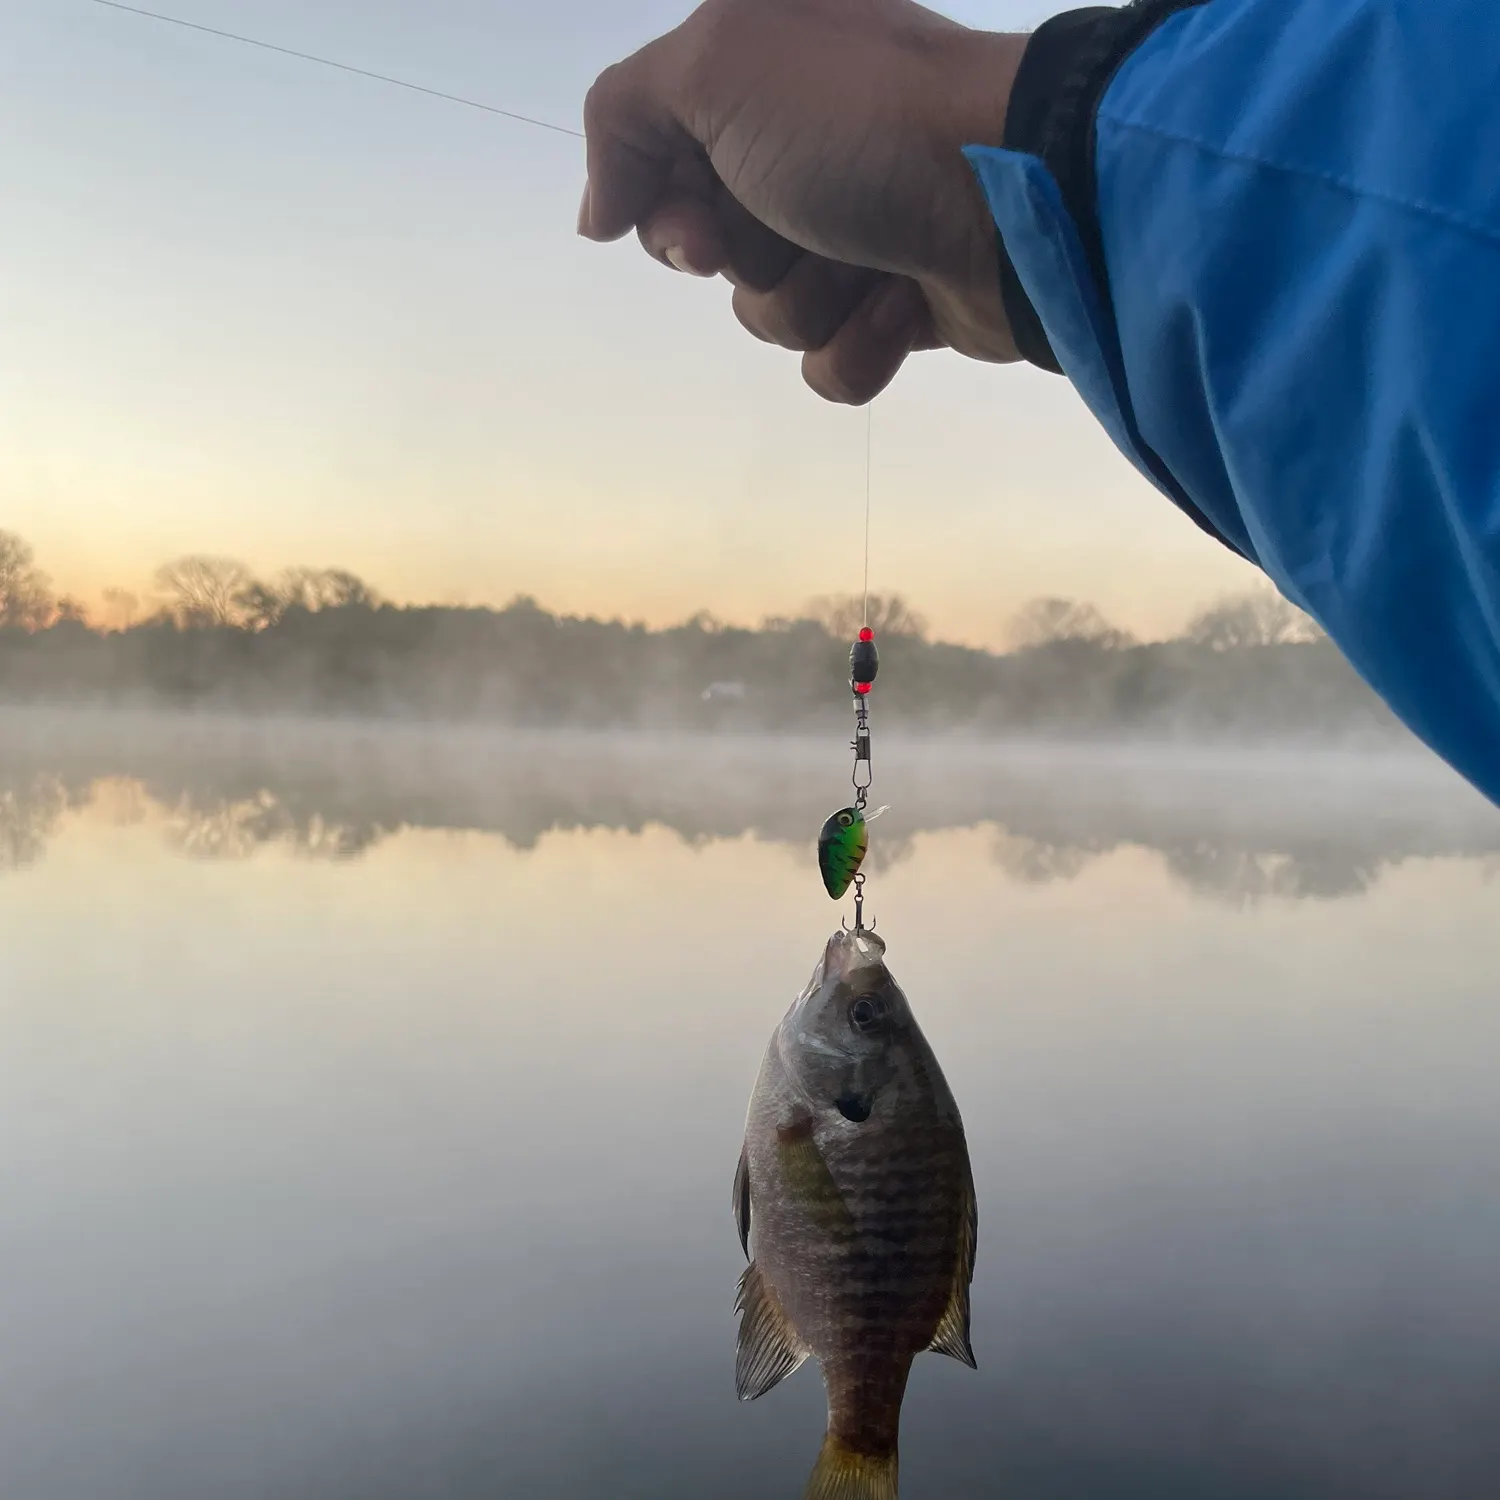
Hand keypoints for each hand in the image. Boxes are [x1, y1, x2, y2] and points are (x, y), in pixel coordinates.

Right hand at [578, 0, 1025, 403]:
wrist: (1013, 198)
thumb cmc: (859, 122)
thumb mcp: (714, 68)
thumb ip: (622, 119)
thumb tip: (598, 215)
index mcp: (763, 76)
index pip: (661, 167)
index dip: (668, 212)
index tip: (699, 222)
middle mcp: (806, 146)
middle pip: (714, 247)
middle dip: (747, 256)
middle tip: (790, 226)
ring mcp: (858, 225)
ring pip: (773, 312)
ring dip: (812, 298)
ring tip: (868, 259)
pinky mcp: (901, 301)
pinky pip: (833, 361)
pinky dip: (861, 345)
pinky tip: (903, 304)